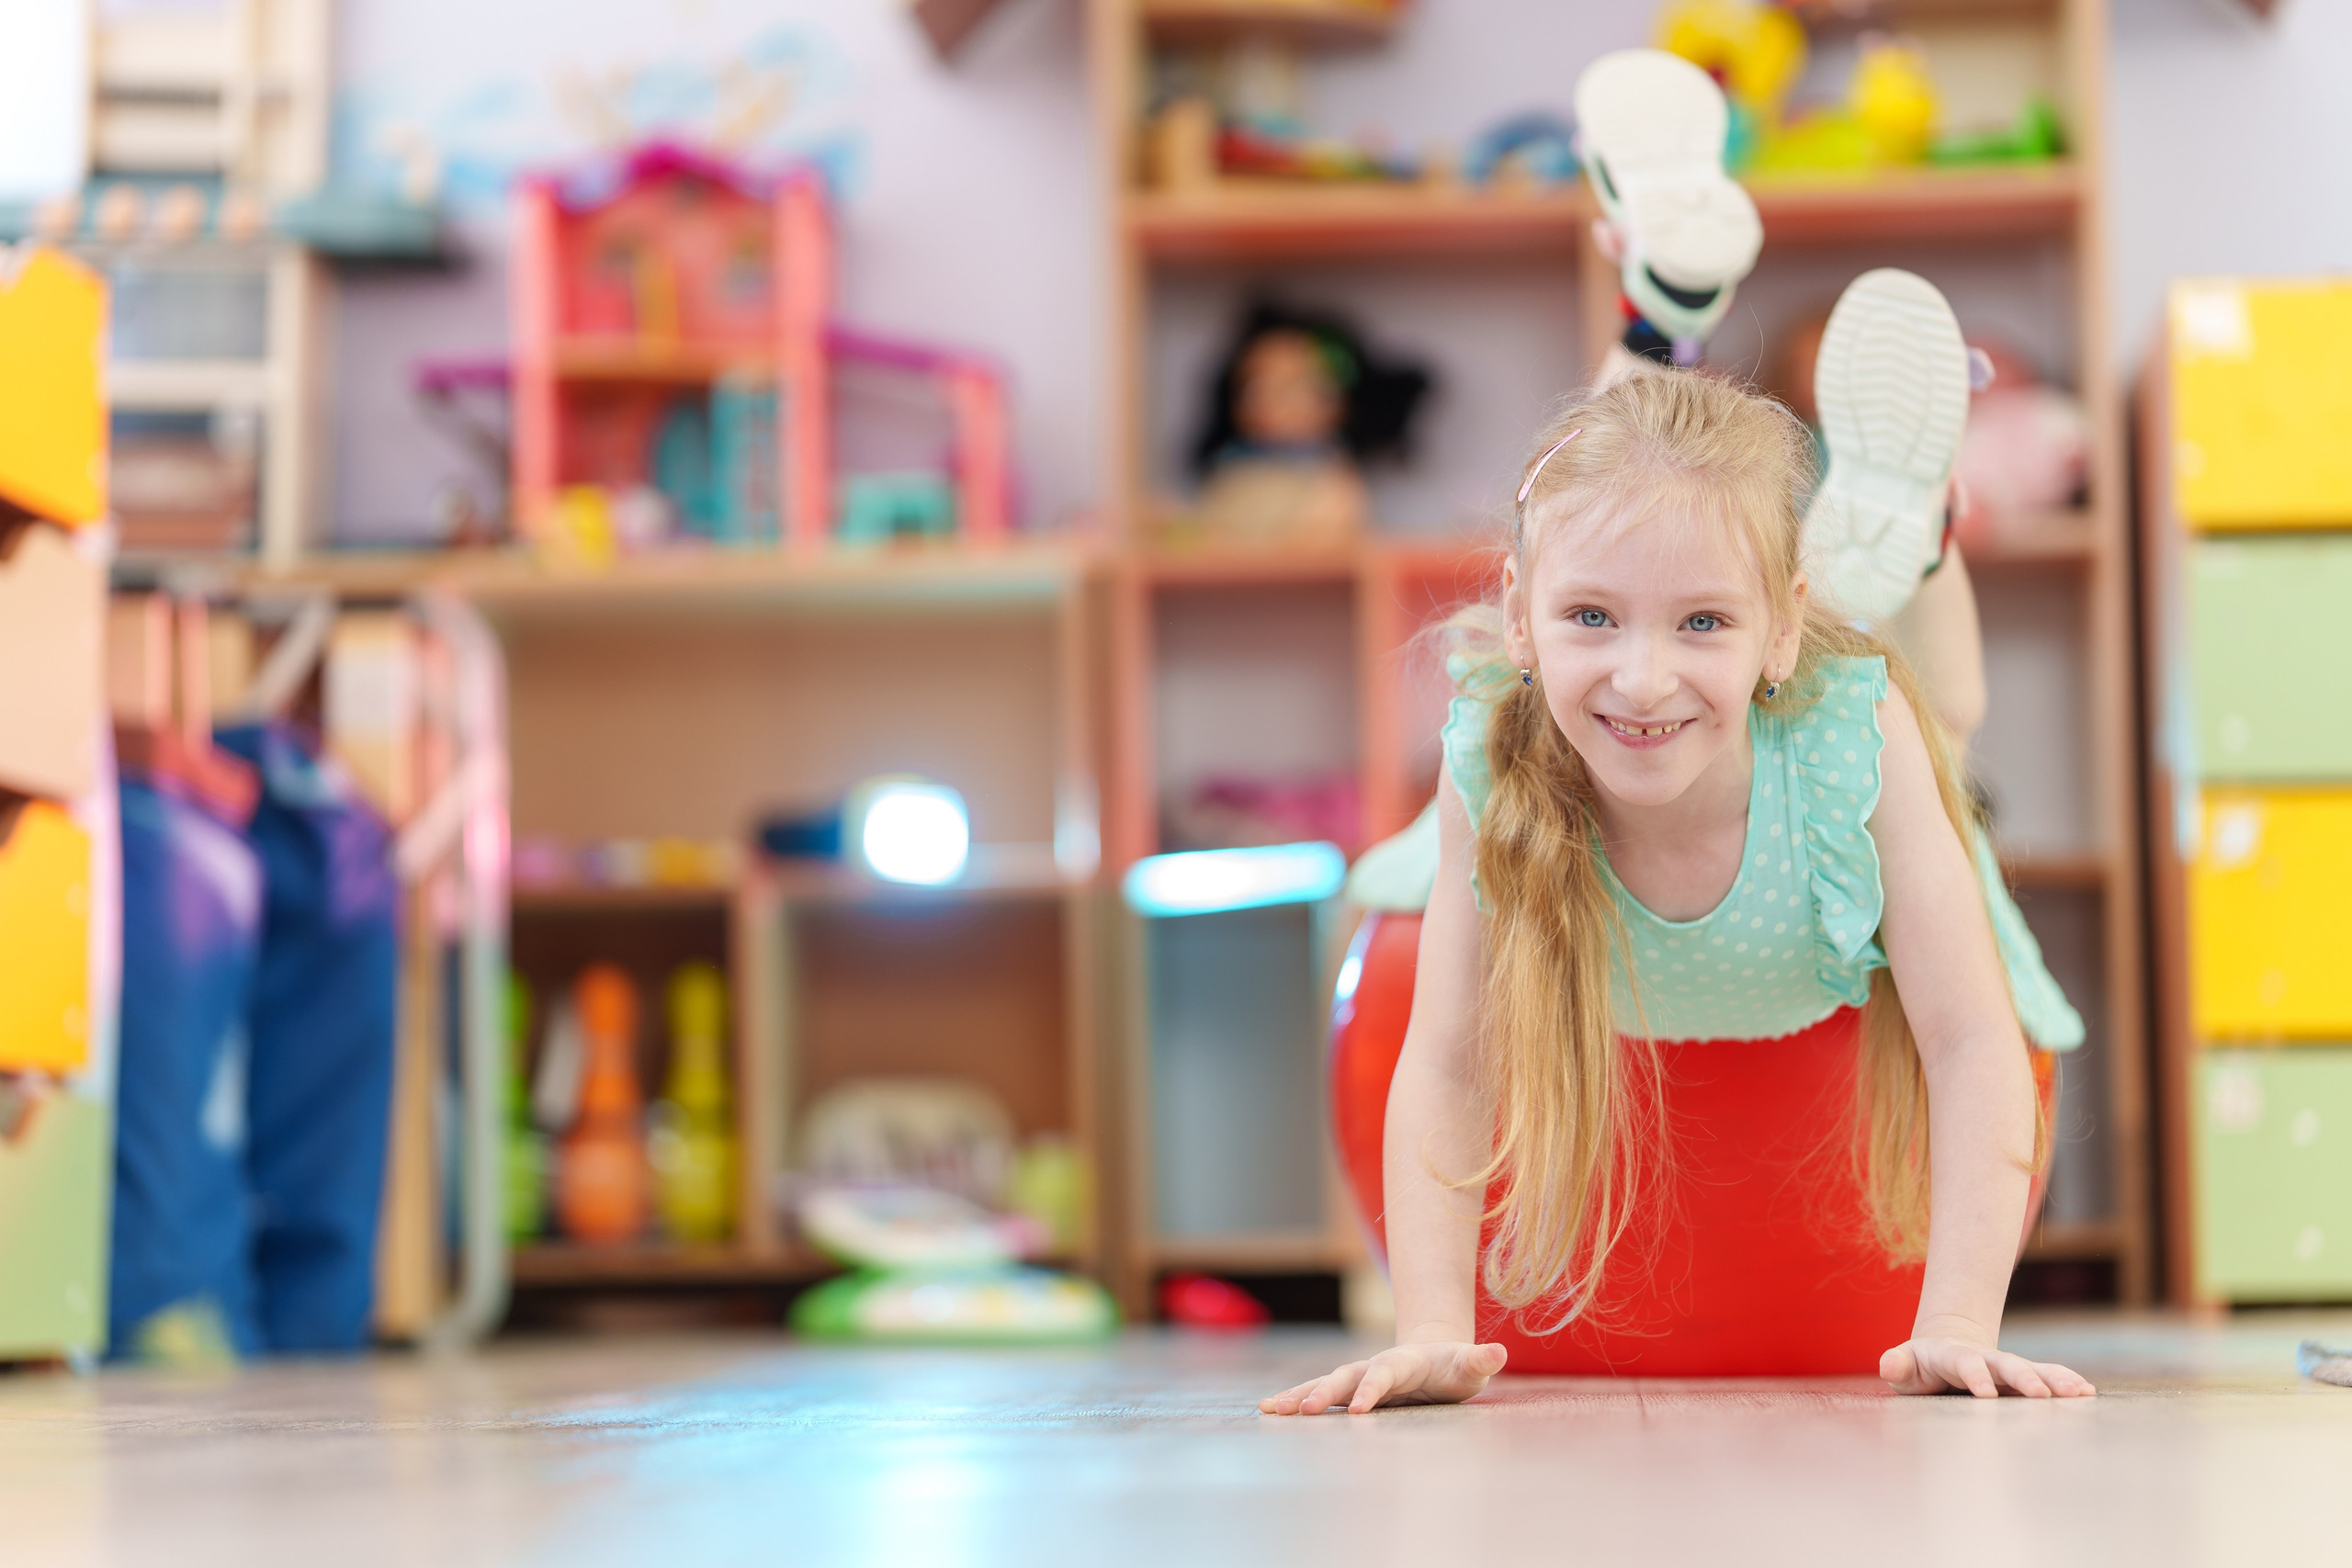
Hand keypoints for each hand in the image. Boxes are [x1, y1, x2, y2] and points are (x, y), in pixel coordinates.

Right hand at [1259, 1340, 1507, 1415]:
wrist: (1434, 1355)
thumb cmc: (1455, 1366)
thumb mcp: (1471, 1366)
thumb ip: (1480, 1360)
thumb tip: (1497, 1352)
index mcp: (1403, 1362)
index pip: (1384, 1375)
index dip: (1371, 1390)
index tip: (1356, 1410)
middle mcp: (1374, 1367)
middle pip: (1344, 1377)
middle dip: (1324, 1393)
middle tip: (1302, 1410)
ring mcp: (1358, 1378)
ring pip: (1323, 1384)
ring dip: (1298, 1395)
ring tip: (1271, 1409)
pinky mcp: (1350, 1392)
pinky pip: (1318, 1396)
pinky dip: (1294, 1400)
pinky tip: (1268, 1409)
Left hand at [1880, 1333, 2095, 1398]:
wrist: (1947, 1347)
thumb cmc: (1920, 1365)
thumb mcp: (1905, 1366)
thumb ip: (1897, 1365)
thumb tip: (1887, 1366)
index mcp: (1953, 1355)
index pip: (1964, 1364)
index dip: (1975, 1376)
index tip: (1986, 1393)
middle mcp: (1985, 1358)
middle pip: (2007, 1364)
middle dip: (2023, 1378)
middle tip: (2041, 1395)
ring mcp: (2006, 1367)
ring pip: (2033, 1369)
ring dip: (2055, 1380)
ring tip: (2080, 1392)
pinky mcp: (2022, 1377)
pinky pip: (2047, 1376)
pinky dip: (2065, 1382)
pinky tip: (2087, 1392)